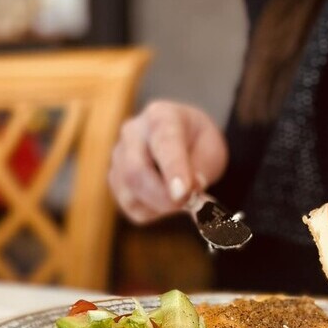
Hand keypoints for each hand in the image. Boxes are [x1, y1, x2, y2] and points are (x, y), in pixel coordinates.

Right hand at [108, 100, 227, 223]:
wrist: (181, 139)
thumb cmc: (198, 142)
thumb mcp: (212, 150)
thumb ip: (201, 169)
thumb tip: (188, 193)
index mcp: (161, 116)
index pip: (164, 142)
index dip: (174, 169)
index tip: (184, 193)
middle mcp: (132, 133)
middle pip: (136, 170)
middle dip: (163, 197)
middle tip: (190, 205)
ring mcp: (118, 157)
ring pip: (130, 193)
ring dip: (162, 206)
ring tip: (183, 197)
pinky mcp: (115, 180)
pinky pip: (132, 207)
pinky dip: (154, 211)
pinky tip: (167, 198)